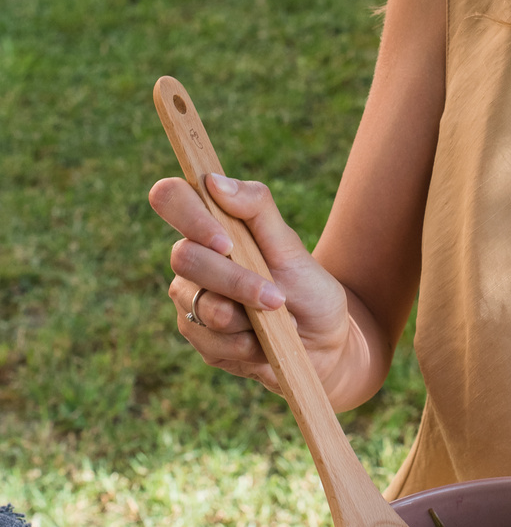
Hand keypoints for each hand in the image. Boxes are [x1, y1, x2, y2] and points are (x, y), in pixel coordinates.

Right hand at [149, 172, 351, 393]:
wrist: (323, 343)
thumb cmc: (308, 288)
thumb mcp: (291, 246)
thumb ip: (257, 208)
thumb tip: (214, 181)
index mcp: (211, 226)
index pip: (171, 198)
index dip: (189, 216)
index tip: (226, 242)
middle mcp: (193, 260)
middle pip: (184, 258)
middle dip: (237, 281)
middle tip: (276, 297)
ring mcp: (191, 301)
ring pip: (201, 306)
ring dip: (249, 316)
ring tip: (277, 318)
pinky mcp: (198, 340)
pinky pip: (211, 341)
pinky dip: (248, 344)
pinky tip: (264, 342)